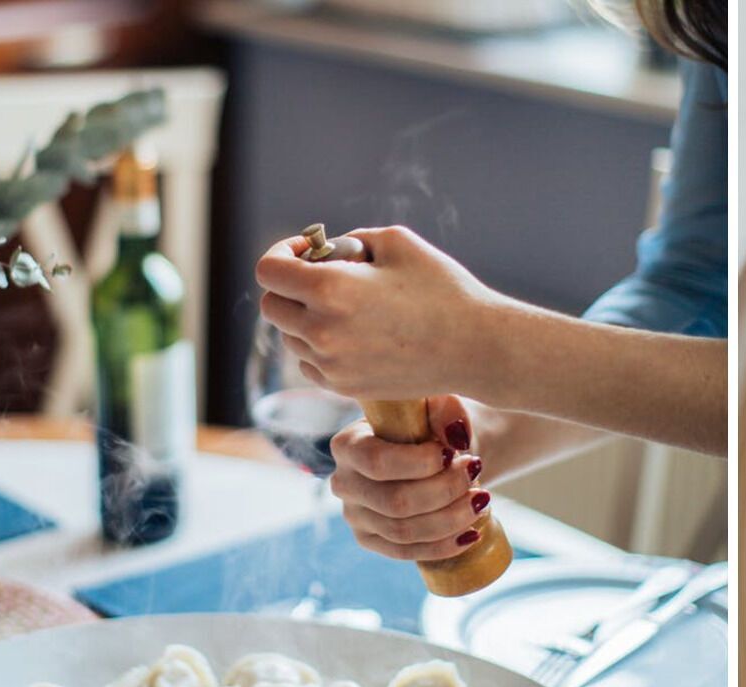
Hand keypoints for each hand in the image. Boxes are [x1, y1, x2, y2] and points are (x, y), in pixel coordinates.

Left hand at [255, 226, 511, 399]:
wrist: (477, 348)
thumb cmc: (443, 289)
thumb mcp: (397, 242)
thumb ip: (350, 240)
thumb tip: (326, 254)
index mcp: (330, 289)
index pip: (269, 270)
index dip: (283, 254)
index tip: (308, 252)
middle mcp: (322, 330)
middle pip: (272, 306)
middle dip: (291, 287)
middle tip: (326, 278)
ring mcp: (331, 365)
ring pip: (290, 337)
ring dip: (306, 318)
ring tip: (349, 308)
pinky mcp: (345, 387)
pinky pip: (310, 363)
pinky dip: (321, 347)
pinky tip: (355, 334)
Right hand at [329, 394, 493, 561]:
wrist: (445, 453)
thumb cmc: (437, 425)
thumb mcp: (442, 406)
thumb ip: (446, 410)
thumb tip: (454, 435)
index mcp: (348, 443)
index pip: (377, 461)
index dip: (420, 463)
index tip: (455, 453)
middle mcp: (343, 482)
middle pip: (394, 501)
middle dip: (444, 490)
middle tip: (475, 471)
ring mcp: (355, 516)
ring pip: (404, 531)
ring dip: (450, 519)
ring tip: (480, 499)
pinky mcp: (372, 540)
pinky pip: (406, 552)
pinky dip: (444, 546)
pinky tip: (472, 532)